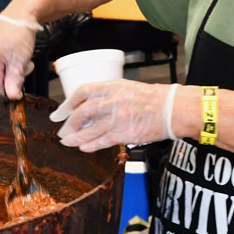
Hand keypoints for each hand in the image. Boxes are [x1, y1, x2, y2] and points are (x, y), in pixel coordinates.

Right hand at [0, 14, 37, 98]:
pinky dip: (5, 58)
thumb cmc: (21, 33)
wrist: (21, 14)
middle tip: (22, 65)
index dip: (8, 89)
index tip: (18, 88)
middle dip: (9, 74)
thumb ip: (14, 81)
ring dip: (8, 66)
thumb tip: (12, 97)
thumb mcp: (20, 61)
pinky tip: (12, 49)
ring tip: (18, 55)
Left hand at [50, 80, 177, 152]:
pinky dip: (90, 145)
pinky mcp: (123, 133)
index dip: (68, 103)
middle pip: (82, 112)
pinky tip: (84, 147)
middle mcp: (111, 101)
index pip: (82, 92)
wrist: (171, 109)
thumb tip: (92, 106)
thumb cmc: (153, 98)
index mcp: (112, 86)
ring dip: (76, 137)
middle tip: (65, 129)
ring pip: (89, 129)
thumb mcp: (127, 88)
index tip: (61, 111)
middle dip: (71, 122)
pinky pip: (102, 141)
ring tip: (68, 141)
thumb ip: (109, 95)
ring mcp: (116, 118)